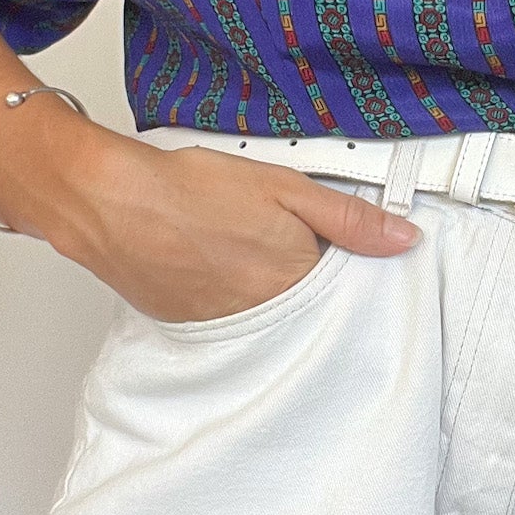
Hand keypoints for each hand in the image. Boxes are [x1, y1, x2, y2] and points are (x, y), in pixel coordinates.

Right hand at [38, 130, 420, 321]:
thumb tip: (404, 239)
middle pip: (306, 305)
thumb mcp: (284, 187)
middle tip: (274, 239)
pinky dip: (230, 297)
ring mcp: (226, 327)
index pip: (344, 287)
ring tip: (240, 247)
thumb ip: (348, 217)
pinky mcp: (191, 326)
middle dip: (304, 278)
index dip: (341, 262)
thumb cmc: (190, 191)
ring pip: (267, 314)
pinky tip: (215, 263)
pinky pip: (229, 320)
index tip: (333, 245)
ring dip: (264, 289)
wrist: (110, 204)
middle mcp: (266, 316)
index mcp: (298, 281)